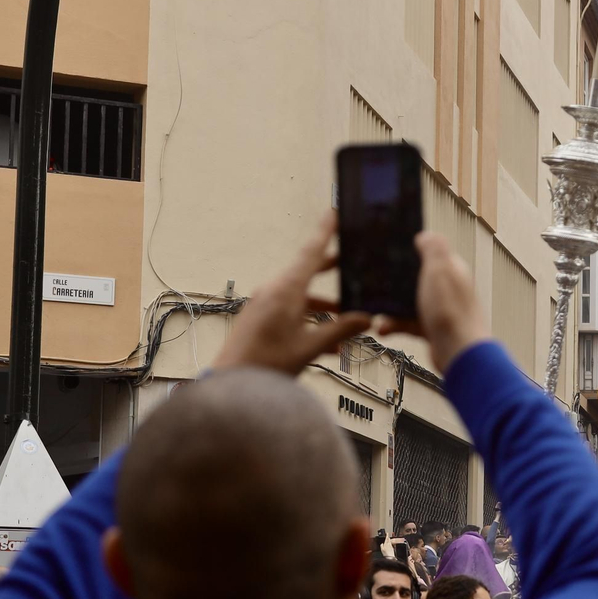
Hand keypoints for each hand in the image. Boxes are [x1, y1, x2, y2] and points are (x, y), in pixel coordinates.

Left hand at [215, 215, 372, 375]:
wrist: (231, 385)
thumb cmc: (265, 365)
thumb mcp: (310, 347)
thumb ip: (341, 331)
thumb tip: (366, 319)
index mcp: (285, 290)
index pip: (310, 253)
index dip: (325, 232)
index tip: (334, 213)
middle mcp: (273, 292)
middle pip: (307, 272)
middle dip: (330, 270)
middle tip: (348, 260)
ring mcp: (264, 305)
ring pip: (301, 296)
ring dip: (324, 306)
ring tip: (347, 320)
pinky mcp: (259, 320)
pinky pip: (290, 312)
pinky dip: (309, 320)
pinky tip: (327, 345)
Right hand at [377, 233, 486, 372]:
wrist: (458, 352)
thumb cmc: (452, 311)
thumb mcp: (440, 269)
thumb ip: (434, 248)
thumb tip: (426, 235)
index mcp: (451, 269)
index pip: (430, 254)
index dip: (410, 253)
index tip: (389, 256)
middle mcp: (448, 288)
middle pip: (415, 278)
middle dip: (395, 283)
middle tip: (376, 285)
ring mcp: (440, 309)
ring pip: (409, 302)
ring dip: (391, 307)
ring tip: (375, 311)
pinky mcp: (432, 328)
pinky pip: (408, 322)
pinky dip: (394, 324)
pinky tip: (383, 327)